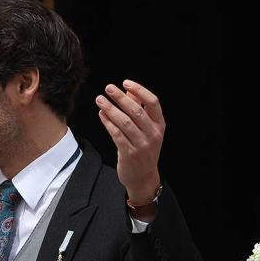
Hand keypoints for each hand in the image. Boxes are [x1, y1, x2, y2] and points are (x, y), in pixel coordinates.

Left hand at [95, 80, 164, 204]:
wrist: (143, 178)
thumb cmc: (144, 150)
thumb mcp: (146, 130)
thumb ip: (138, 110)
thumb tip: (128, 90)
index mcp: (159, 125)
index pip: (153, 102)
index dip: (140, 90)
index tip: (126, 82)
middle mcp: (152, 134)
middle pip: (136, 111)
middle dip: (120, 97)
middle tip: (108, 88)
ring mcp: (141, 144)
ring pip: (124, 122)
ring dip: (110, 109)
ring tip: (100, 100)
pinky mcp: (129, 153)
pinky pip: (116, 135)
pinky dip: (107, 123)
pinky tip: (101, 115)